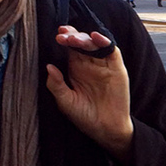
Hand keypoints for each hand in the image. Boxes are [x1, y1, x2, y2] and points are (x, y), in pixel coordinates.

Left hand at [46, 26, 133, 161]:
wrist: (106, 129)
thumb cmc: (84, 117)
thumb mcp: (66, 102)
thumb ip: (57, 85)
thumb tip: (48, 66)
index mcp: (76, 69)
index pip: (70, 48)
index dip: (65, 39)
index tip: (58, 36)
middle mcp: (90, 64)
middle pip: (82, 42)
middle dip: (73, 36)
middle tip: (63, 35)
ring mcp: (104, 65)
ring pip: (95, 44)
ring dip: (86, 38)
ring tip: (75, 39)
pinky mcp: (117, 68)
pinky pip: (112, 51)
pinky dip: (105, 42)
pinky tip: (96, 38)